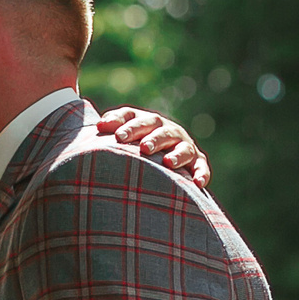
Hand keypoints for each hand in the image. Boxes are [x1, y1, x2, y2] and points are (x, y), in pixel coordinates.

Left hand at [95, 105, 211, 186]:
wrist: (159, 160)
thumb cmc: (130, 151)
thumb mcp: (118, 141)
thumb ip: (108, 131)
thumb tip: (97, 127)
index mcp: (144, 121)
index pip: (132, 116)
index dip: (123, 122)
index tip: (112, 134)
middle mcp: (165, 130)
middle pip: (159, 128)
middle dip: (151, 137)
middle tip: (142, 147)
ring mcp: (183, 145)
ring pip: (182, 146)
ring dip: (177, 154)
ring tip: (168, 162)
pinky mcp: (196, 162)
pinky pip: (201, 167)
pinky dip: (201, 173)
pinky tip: (197, 183)